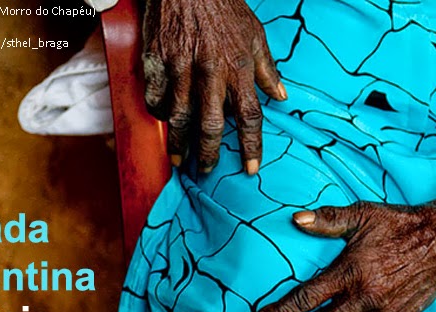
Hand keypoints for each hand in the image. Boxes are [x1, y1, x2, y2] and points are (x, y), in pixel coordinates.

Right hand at [142, 0, 286, 173]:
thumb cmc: (223, 6)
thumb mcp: (255, 33)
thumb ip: (268, 68)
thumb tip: (281, 96)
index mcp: (238, 66)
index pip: (249, 114)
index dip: (251, 144)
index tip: (251, 167)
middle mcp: (210, 70)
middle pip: (210, 123)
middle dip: (209, 153)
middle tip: (207, 171)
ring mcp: (180, 66)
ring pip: (179, 116)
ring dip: (180, 142)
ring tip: (181, 159)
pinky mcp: (156, 59)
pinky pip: (155, 97)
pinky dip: (159, 114)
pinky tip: (164, 123)